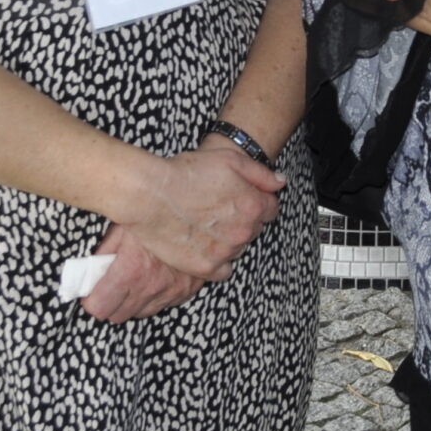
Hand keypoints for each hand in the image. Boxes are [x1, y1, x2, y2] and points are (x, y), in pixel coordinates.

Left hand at [78, 222, 207, 322]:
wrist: (200, 208)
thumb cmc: (157, 211)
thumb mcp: (123, 225)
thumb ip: (104, 252)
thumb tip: (89, 270)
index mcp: (131, 270)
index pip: (99, 307)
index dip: (92, 299)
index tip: (92, 291)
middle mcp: (151, 286)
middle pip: (118, 316)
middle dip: (111, 302)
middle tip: (110, 284)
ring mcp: (172, 290)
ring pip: (141, 313)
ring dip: (134, 301)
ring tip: (134, 279)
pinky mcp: (187, 290)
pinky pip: (164, 305)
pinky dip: (156, 296)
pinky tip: (155, 278)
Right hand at [118, 143, 283, 280]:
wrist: (150, 195)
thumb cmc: (187, 173)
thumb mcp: (230, 160)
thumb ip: (260, 173)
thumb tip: (280, 183)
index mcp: (254, 206)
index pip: (270, 209)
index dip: (256, 200)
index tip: (239, 197)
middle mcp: (243, 233)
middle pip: (253, 228)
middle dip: (242, 219)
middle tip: (218, 209)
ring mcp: (225, 253)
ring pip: (237, 248)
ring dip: (228, 239)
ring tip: (206, 225)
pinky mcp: (204, 268)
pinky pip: (222, 270)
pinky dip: (216, 260)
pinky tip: (203, 246)